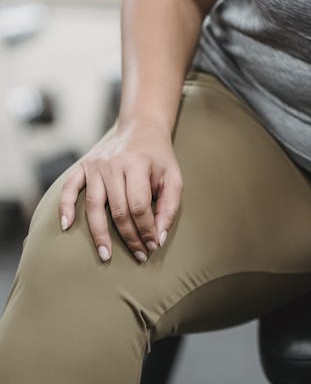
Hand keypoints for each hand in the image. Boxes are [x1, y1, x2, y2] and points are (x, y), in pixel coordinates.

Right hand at [58, 122, 182, 262]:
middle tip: (138, 255)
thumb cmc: (159, 158)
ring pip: (94, 205)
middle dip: (129, 237)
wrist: (141, 128)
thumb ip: (169, 207)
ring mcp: (96, 164)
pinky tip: (66, 226)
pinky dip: (65, 207)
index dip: (146, 229)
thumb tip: (158, 238)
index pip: (139, 206)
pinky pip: (70, 188)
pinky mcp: (83, 166)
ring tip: (106, 255)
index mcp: (138, 164)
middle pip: (118, 210)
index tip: (152, 245)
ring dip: (100, 234)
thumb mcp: (173, 177)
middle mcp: (114, 164)